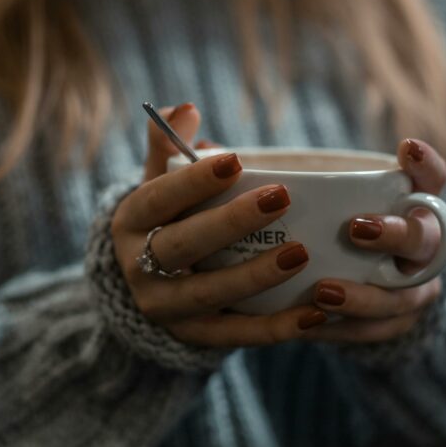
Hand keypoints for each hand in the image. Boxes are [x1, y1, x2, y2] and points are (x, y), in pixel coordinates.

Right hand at [112, 103, 330, 347]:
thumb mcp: (158, 182)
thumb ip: (168, 145)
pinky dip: (276, 328)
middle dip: (230, 223)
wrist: (147, 285)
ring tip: (301, 253)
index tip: (234, 160)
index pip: (157, 199)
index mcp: (129, 221)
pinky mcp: (195, 338)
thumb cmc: (167, 218)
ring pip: (209, 294)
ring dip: (256, 276)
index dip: (192, 182)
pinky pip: (237, 336)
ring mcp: (165, 308)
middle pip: (181, 246)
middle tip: (281, 198)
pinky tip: (315, 312)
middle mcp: (138, 266)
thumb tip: (185, 109)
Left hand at [307, 139, 445, 342]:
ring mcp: (415, 288)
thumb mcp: (326, 196)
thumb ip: (290, 174)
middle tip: (355, 229)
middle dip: (395, 233)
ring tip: (321, 292)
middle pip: (425, 238)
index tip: (406, 148)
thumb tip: (211, 147)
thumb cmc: (335, 224)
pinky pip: (375, 332)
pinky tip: (309, 323)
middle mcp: (423, 246)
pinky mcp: (397, 324)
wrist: (367, 284)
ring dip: (363, 296)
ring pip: (402, 295)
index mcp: (412, 204)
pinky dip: (343, 328)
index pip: (432, 179)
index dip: (426, 164)